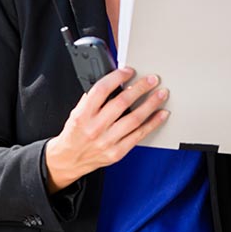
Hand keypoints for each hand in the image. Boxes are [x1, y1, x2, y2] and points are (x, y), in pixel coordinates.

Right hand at [44, 67, 168, 192]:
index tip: (129, 71)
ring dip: (151, 104)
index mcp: (82, 114)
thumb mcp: (77, 111)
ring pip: (134, 119)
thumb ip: (94, 98)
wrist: (69, 160)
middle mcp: (94, 128)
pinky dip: (153, 123)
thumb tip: (116, 80)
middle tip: (153, 79)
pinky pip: (139, 135)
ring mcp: (107, 141)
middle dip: (140, 88)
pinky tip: (161, 114)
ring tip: (161, 94)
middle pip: (122, 103)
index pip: (101, 90)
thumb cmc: (75, 133)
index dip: (117, 77)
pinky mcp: (117, 152)